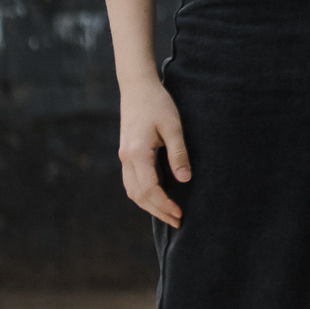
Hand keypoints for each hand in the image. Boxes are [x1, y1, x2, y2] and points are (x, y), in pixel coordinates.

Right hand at [117, 77, 189, 226]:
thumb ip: (178, 154)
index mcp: (137, 153)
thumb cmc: (158, 103)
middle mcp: (126, 158)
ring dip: (149, 205)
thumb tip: (185, 180)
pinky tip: (157, 197)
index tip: (180, 214)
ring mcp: (124, 157)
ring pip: (133, 191)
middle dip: (158, 211)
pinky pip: (132, 182)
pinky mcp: (126, 154)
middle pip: (139, 195)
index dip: (164, 205)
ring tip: (168, 214)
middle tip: (177, 221)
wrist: (137, 87)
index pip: (150, 189)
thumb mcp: (173, 126)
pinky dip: (143, 194)